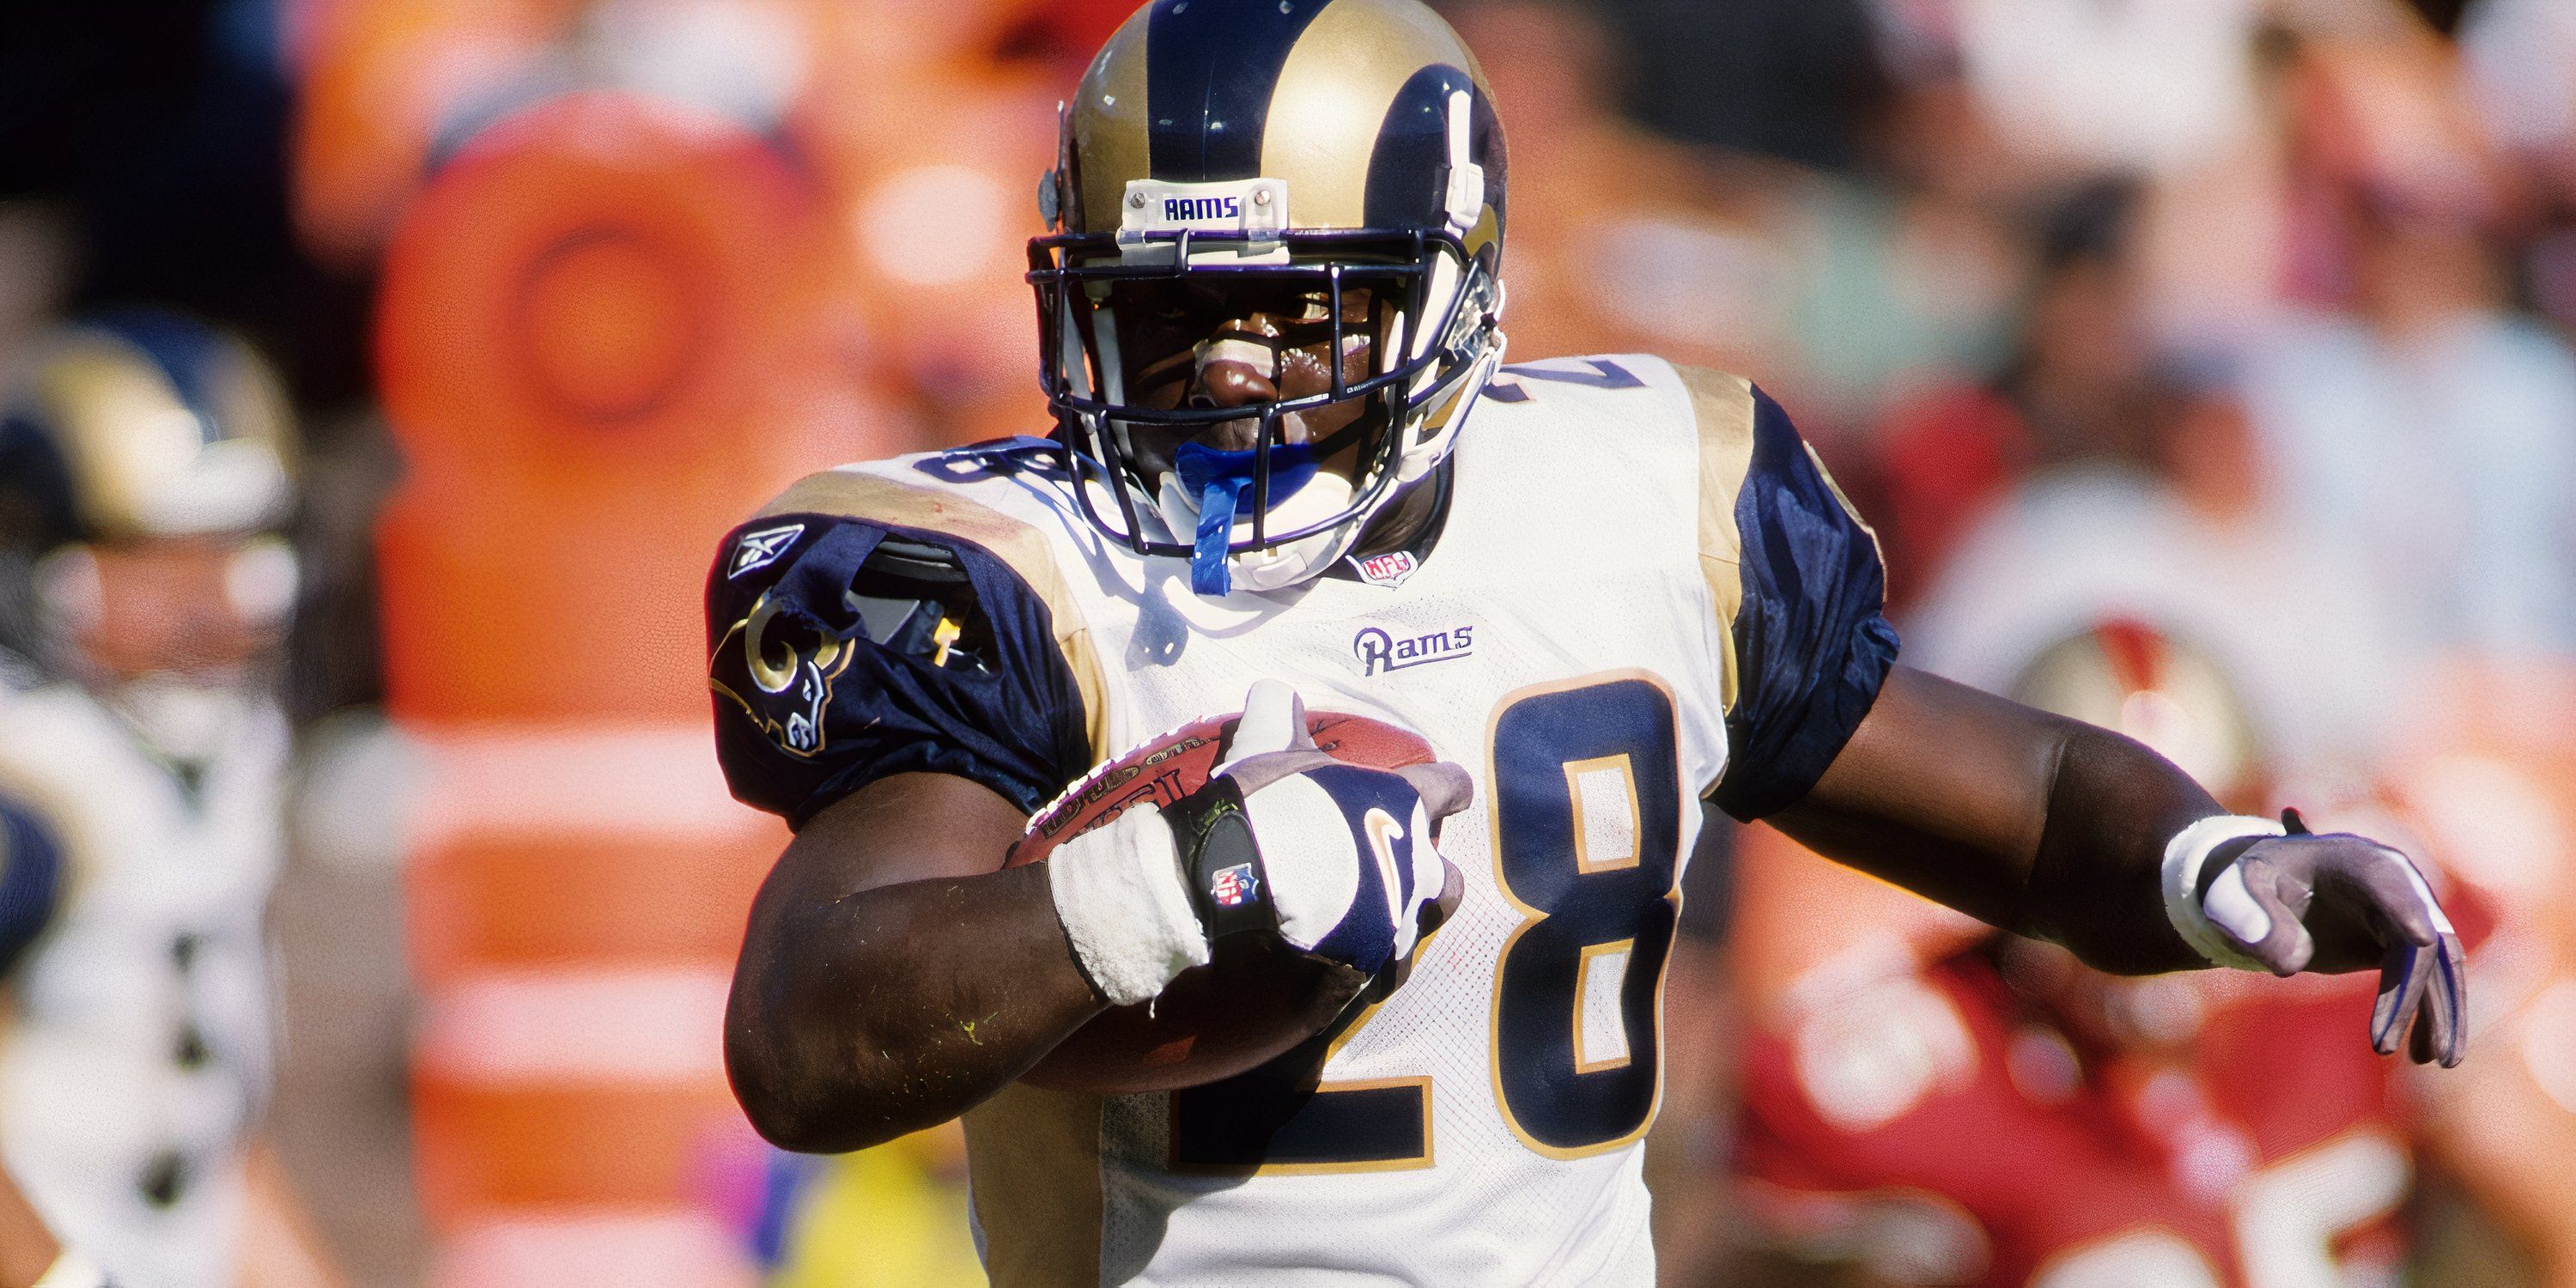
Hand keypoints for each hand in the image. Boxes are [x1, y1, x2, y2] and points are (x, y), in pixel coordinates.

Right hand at [1046, 680, 1469, 1006]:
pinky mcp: (1368, 968)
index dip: (1447, 786)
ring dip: (1399, 923)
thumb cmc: (1266, 806)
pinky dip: (1362, 967)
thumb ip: (1279, 712)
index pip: (1449, 786)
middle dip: (1431, 875)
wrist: (1239, 884)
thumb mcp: (1268, 743)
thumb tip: (1275, 689)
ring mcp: (1395, 923)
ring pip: (1417, 930)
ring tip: (1371, 924)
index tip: (1445, 789)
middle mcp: (1415, 868)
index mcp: (1402, 806)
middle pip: (1448, 879)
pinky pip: (1376, 974)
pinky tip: (1340, 964)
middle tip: (1400, 870)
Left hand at [2199, 809, 2465, 1066]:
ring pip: (2437, 967)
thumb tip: (2289, 965)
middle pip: (2421, 938)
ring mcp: (2406, 915)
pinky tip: (2423, 1054)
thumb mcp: (2234, 892)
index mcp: (2356, 860)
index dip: (2404, 907)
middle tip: (2386, 1045)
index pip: (2387, 882)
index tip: (2422, 938)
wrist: (2263, 890)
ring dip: (2440, 1014)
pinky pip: (2425, 982)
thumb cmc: (2247, 885)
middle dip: (2415, 993)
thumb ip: (2251, 918)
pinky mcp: (2402, 945)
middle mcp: (2396, 884)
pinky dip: (2429, 1015)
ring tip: (2436, 1062)